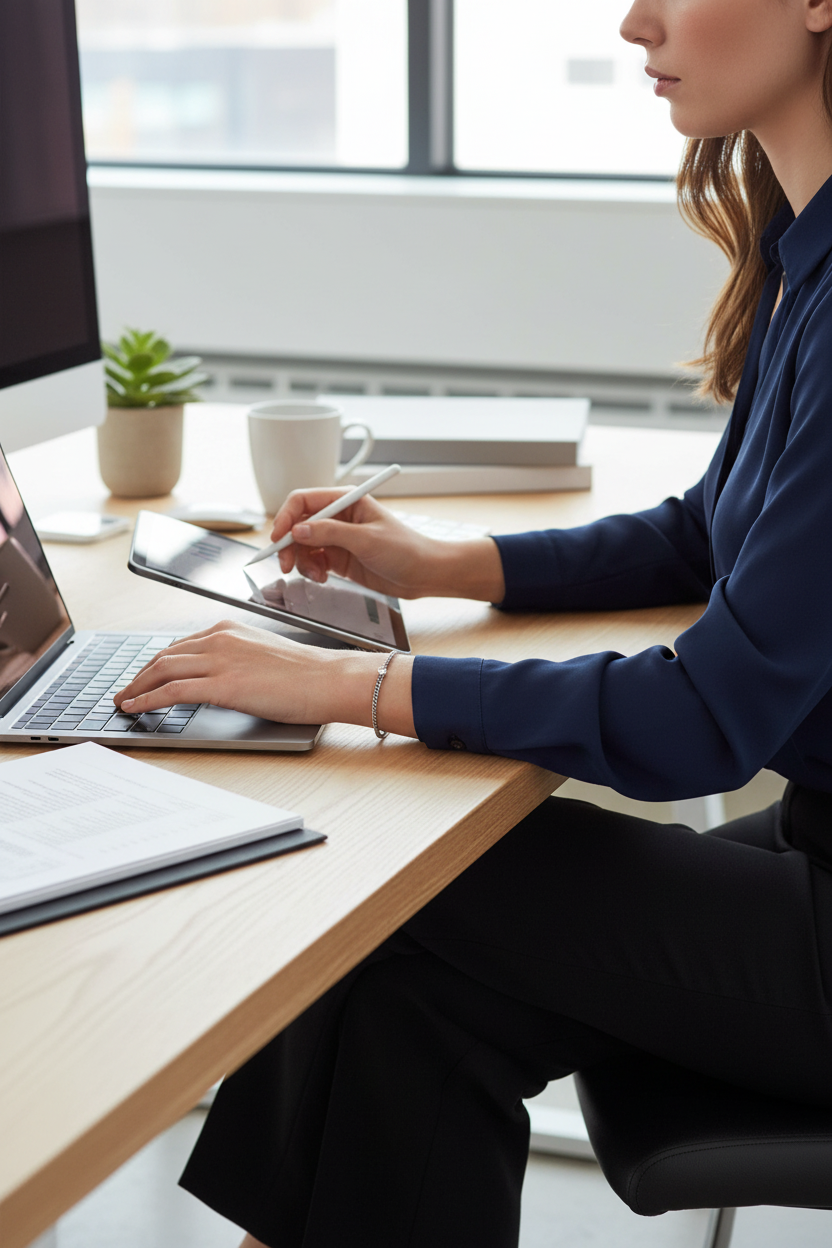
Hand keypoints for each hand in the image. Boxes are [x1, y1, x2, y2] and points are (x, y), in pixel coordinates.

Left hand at [114, 620, 416, 735]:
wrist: (329, 679)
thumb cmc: (307, 673)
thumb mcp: (263, 656)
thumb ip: (236, 661)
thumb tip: (219, 681)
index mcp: (228, 629)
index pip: (180, 645)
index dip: (156, 663)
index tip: (145, 676)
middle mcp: (219, 638)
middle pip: (164, 655)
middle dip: (139, 675)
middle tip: (126, 691)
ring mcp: (219, 660)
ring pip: (161, 670)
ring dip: (136, 687)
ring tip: (124, 702)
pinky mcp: (222, 684)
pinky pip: (172, 690)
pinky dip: (147, 699)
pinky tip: (136, 708)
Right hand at [270, 488, 504, 602]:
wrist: (425, 574)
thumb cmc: (406, 549)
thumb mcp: (367, 539)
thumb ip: (330, 533)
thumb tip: (298, 530)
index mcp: (346, 500)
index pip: (303, 501)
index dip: (286, 517)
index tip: (278, 538)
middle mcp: (338, 517)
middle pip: (298, 525)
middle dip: (289, 545)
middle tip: (285, 564)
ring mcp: (338, 538)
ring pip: (303, 546)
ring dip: (302, 561)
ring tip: (316, 576)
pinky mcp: (339, 558)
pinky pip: (313, 561)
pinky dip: (311, 570)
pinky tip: (323, 578)